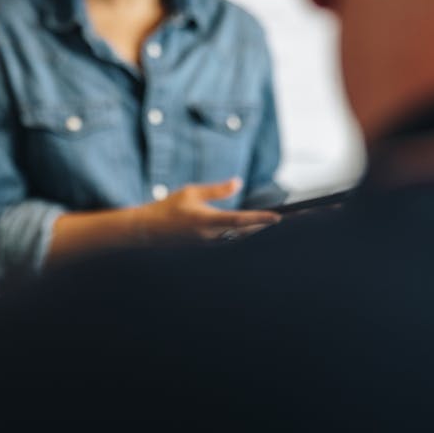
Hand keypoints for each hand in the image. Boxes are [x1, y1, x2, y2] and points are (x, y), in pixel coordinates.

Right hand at [134, 177, 280, 244]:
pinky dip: (242, 236)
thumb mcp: (191, 192)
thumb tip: (238, 183)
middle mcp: (210, 236)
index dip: (260, 219)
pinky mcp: (205, 249)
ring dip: (255, 232)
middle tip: (286, 220)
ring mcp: (208, 245)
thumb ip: (217, 190)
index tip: (278, 217)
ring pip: (238, 239)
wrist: (147, 231)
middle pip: (245, 233)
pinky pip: (229, 243)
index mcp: (207, 220)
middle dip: (264, 226)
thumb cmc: (168, 208)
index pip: (240, 220)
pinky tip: (251, 231)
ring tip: (272, 224)